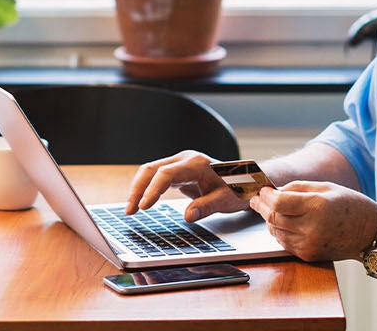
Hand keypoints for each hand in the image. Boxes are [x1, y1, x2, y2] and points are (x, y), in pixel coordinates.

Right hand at [124, 150, 246, 221]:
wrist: (246, 179)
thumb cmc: (238, 188)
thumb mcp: (227, 200)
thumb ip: (207, 206)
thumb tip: (187, 217)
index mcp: (196, 163)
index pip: (166, 174)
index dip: (152, 190)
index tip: (144, 206)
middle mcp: (185, 159)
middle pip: (152, 169)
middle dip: (138, 189)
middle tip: (130, 210)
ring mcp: (180, 164)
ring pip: (150, 171)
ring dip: (138, 188)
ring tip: (130, 209)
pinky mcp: (177, 171)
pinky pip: (155, 176)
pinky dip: (145, 188)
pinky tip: (140, 202)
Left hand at [248, 180, 376, 262]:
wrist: (372, 234)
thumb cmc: (352, 206)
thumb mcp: (327, 187)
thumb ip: (298, 187)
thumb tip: (275, 190)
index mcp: (317, 206)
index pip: (278, 202)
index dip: (266, 196)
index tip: (262, 190)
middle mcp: (311, 227)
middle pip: (274, 217)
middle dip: (262, 207)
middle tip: (256, 200)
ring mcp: (310, 244)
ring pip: (276, 231)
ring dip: (269, 220)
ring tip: (269, 210)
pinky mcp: (309, 255)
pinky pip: (284, 243)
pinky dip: (279, 232)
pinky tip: (281, 223)